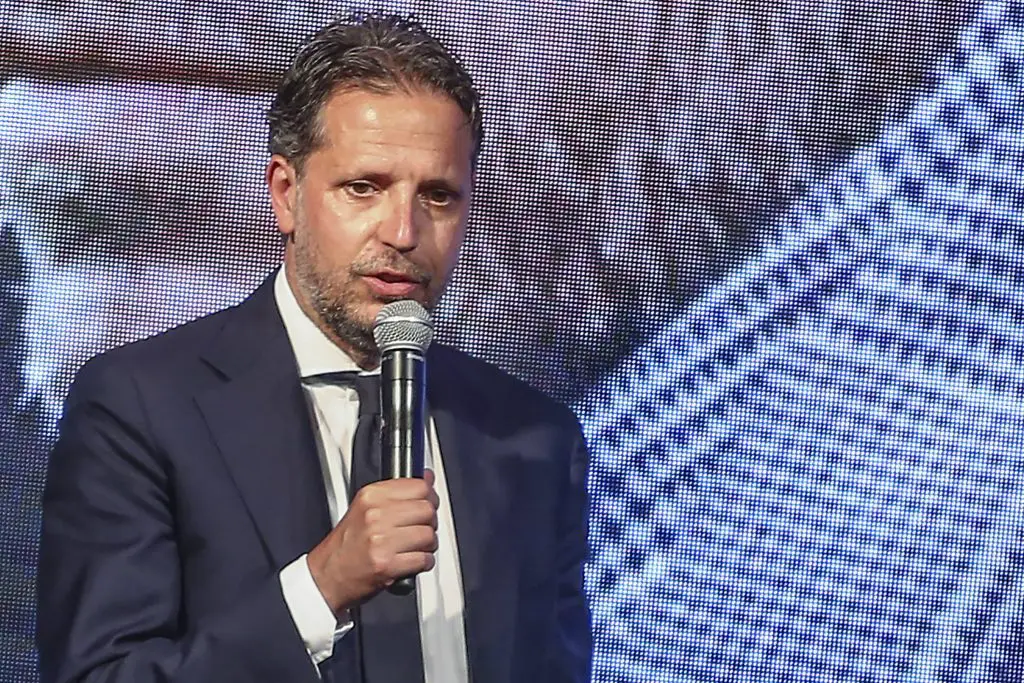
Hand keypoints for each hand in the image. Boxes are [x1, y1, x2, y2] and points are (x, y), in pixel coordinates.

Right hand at [307, 469, 438, 613]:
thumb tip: (427, 478)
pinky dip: (424, 562)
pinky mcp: (386, 565)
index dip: (430, 496)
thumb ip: (397, 493)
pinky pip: (423, 559)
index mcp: (371, 496)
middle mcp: (375, 515)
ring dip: (428, 544)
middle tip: (423, 528)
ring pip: (428, 535)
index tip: (430, 502)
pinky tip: (413, 561)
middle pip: (427, 510)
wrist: (326, 576)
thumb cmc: (346, 545)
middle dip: (430, 522)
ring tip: (416, 547)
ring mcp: (381, 540)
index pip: (419, 486)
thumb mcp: (365, 507)